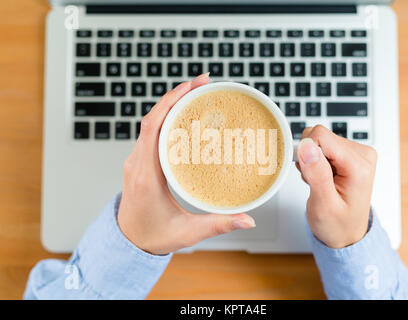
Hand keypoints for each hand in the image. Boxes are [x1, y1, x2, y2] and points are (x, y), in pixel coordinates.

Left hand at [117, 73, 255, 254]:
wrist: (127, 241)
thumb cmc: (152, 236)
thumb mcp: (187, 233)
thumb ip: (218, 224)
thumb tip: (248, 219)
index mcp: (146, 176)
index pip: (153, 128)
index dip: (170, 102)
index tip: (191, 87)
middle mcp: (137, 164)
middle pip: (153, 117)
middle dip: (177, 95)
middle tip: (203, 82)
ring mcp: (136, 161)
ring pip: (150, 122)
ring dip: (171, 103)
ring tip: (197, 92)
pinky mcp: (140, 161)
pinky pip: (151, 131)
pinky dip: (167, 117)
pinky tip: (185, 115)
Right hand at [296, 125, 376, 248]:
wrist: (347, 233)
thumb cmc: (338, 224)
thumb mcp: (324, 205)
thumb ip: (317, 174)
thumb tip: (307, 146)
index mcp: (359, 165)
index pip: (321, 136)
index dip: (306, 153)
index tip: (308, 173)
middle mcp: (362, 153)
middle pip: (320, 136)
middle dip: (309, 157)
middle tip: (314, 180)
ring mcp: (356, 152)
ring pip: (318, 139)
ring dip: (311, 160)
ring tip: (319, 181)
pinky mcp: (349, 153)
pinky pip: (322, 145)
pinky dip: (315, 161)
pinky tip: (321, 178)